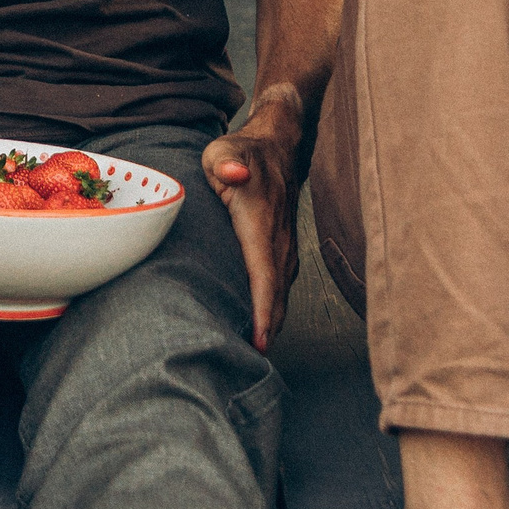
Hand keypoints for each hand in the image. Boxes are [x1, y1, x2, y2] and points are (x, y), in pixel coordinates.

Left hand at [202, 85, 307, 351]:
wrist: (277, 145)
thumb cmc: (241, 151)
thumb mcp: (223, 150)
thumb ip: (224, 162)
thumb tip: (231, 172)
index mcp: (262, 221)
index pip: (264, 271)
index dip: (264, 308)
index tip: (261, 340)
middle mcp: (278, 238)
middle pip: (276, 292)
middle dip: (269, 328)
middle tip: (252, 363)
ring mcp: (285, 244)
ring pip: (281, 291)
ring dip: (273, 321)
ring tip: (256, 354)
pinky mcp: (283, 248)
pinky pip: (280, 283)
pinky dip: (275, 307)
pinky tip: (264, 326)